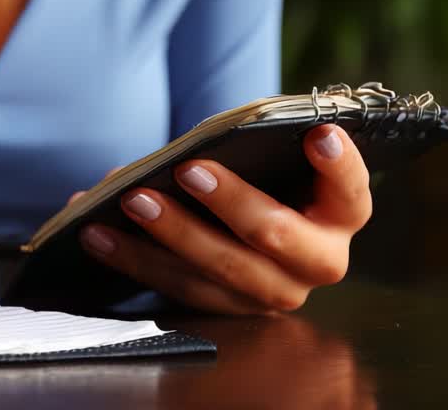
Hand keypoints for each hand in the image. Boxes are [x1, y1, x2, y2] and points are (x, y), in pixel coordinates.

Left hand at [76, 124, 370, 313]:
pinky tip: (96, 233)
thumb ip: (243, 152)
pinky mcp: (227, 312)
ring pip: (220, 268)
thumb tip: (181, 152)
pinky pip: (177, 288)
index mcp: (339, 216)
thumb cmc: (257, 180)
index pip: (351, 192)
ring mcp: (272, 293)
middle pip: (274, 235)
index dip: (339, 166)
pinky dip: (132, 257)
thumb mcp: (263, 163)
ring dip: (169, 233)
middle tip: (188, 170)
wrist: (240, 227)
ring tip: (131, 200)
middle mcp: (316, 262)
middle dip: (229, 202)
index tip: (316, 134)